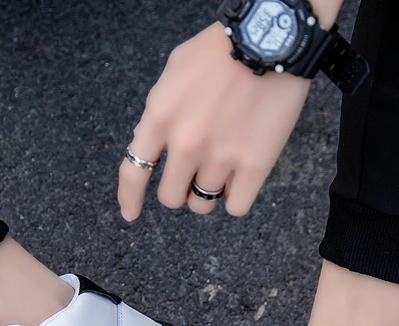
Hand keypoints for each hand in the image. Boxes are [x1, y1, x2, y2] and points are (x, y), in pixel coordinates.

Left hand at [118, 22, 310, 219]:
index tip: (130, 213)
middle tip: (192, 175)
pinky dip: (235, 198)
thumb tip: (152, 146)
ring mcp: (221, 156)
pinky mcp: (255, 165)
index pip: (133, 172)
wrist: (270, 39)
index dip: (129, 198)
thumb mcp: (174, 71)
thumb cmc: (222, 49)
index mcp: (161, 117)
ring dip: (207, 193)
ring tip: (220, 170)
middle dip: (179, 189)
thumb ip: (160, 112)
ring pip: (202, 204)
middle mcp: (186, 143)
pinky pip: (236, 207)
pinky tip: (239, 179)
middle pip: (170, 197)